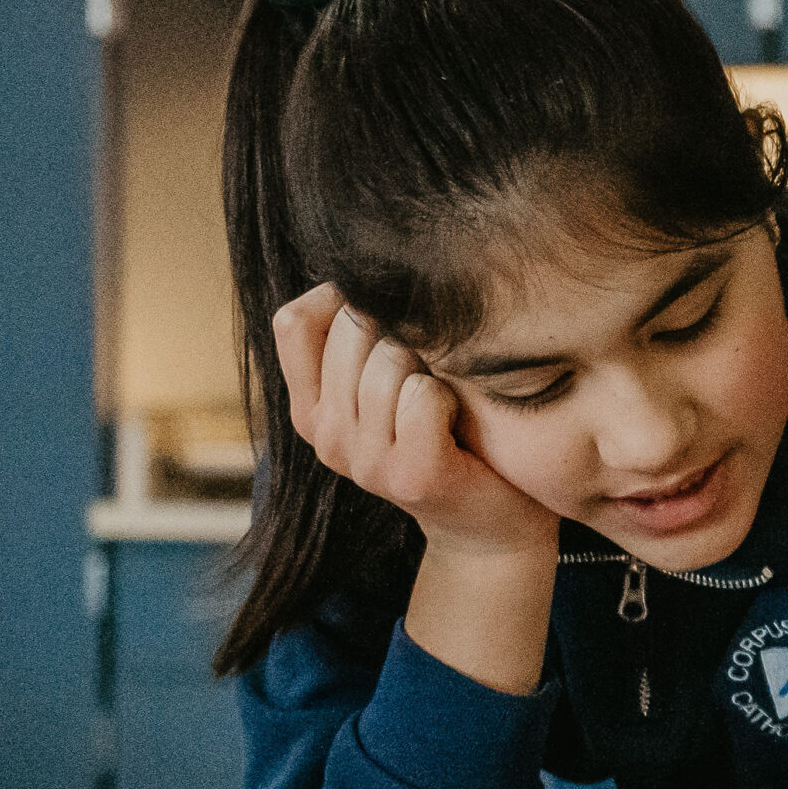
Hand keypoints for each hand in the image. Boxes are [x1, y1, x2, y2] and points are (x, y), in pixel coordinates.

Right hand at [272, 282, 554, 559]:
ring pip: (389, 359)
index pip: (294, 320)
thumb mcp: (389, 381)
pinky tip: (460, 421)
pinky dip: (452, 395)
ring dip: (431, 364)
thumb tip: (354, 268)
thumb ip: (360, 336)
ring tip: (447, 398)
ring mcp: (363, 460)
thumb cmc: (447, 430)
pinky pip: (423, 396)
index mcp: (311, 408)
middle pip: (350, 330)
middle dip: (402, 331)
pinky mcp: (409, 475)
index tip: (388, 318)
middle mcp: (325, 435)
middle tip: (432, 370)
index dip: (342, 299)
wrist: (492, 520)